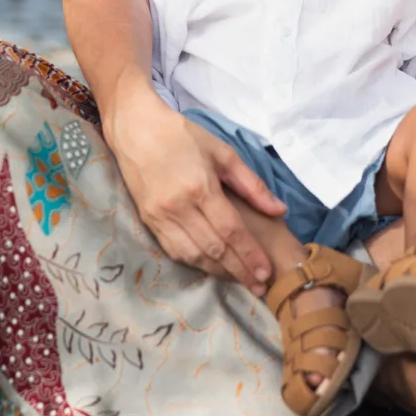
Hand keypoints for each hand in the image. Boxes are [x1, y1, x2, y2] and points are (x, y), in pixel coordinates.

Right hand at [104, 88, 286, 294]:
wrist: (135, 129)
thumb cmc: (182, 136)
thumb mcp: (222, 152)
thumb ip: (251, 184)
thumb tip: (279, 211)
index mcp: (200, 187)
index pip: (231, 230)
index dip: (250, 254)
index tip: (266, 272)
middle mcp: (179, 207)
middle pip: (214, 248)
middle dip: (239, 270)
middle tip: (259, 287)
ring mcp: (160, 217)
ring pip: (194, 255)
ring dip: (219, 271)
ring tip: (240, 280)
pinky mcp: (148, 221)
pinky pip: (175, 251)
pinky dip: (196, 263)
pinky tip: (212, 267)